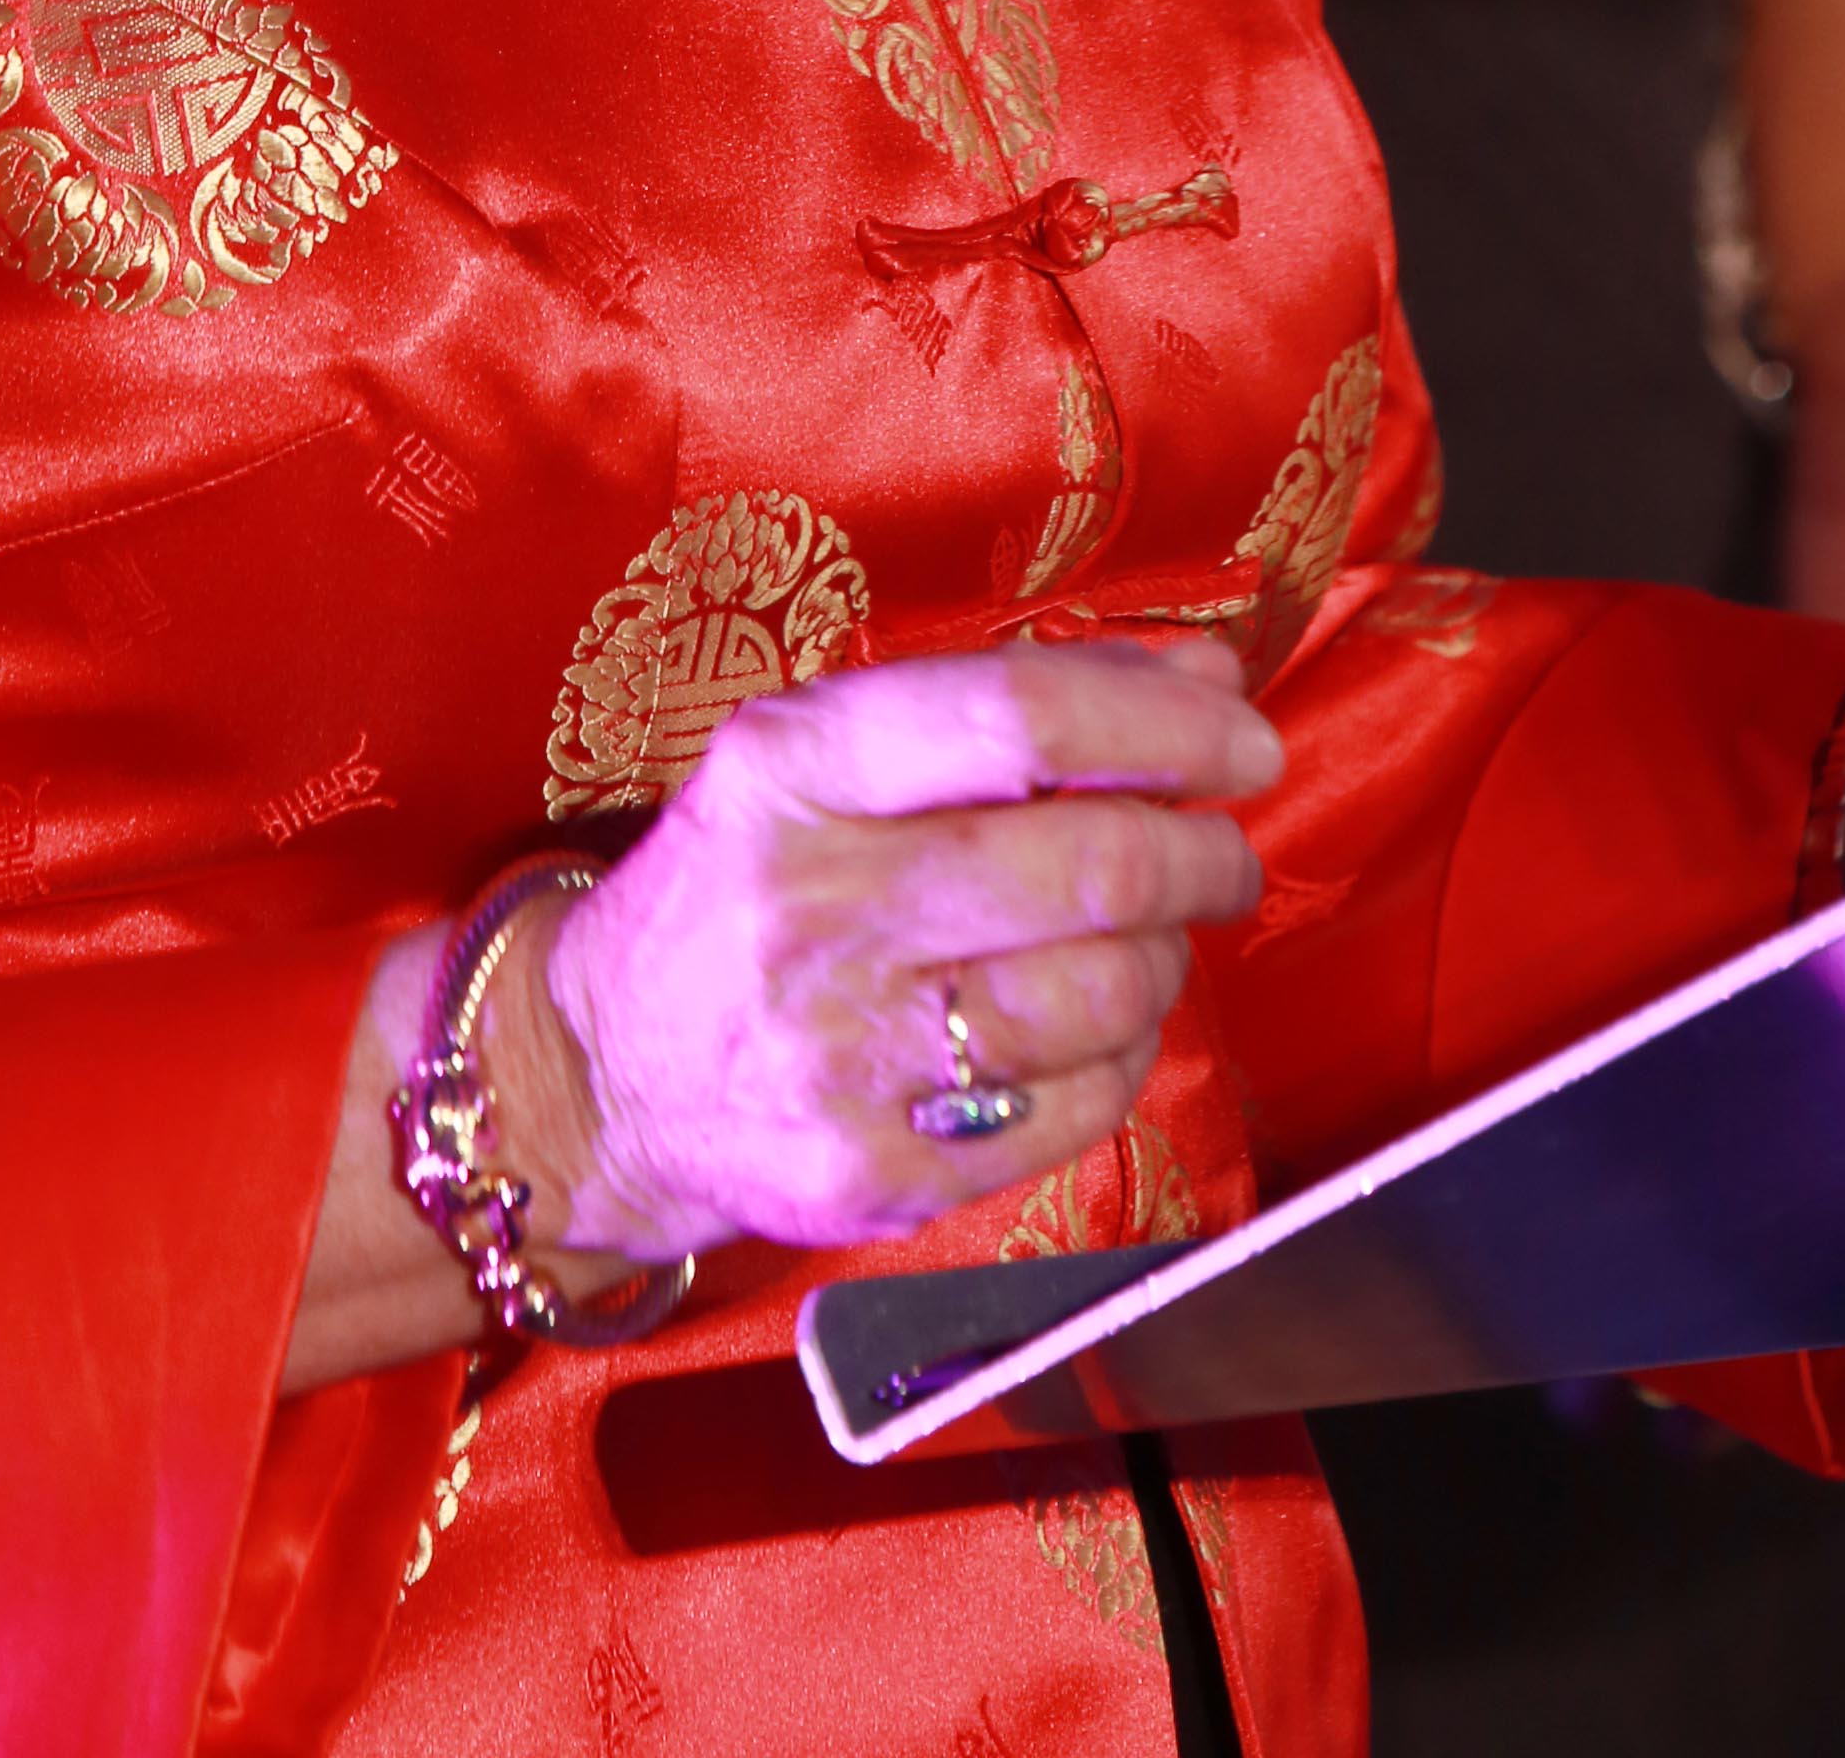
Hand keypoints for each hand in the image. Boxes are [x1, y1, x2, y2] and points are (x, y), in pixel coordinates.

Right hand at [494, 635, 1278, 1266]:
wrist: (602, 1075)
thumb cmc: (743, 885)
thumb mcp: (827, 751)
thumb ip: (1017, 696)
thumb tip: (1204, 672)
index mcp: (796, 767)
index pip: (1021, 718)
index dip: (1166, 726)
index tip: (1242, 740)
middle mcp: (815, 905)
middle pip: (1089, 865)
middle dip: (1202, 853)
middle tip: (1223, 851)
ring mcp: (844, 1052)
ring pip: (1103, 994)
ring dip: (1166, 959)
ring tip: (1144, 938)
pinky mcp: (876, 1170)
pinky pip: (1076, 1108)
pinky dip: (1124, 1057)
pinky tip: (1093, 1026)